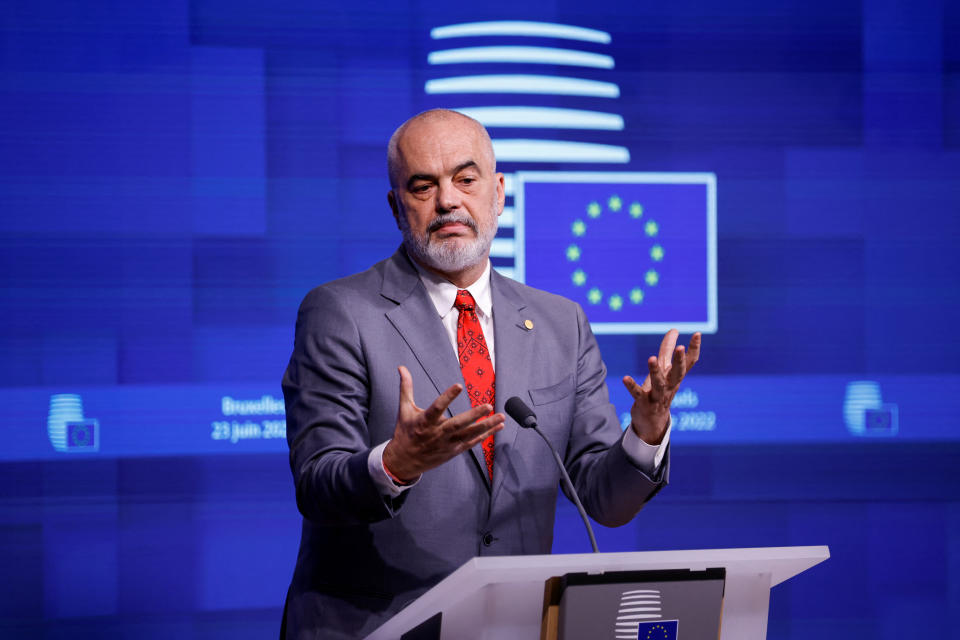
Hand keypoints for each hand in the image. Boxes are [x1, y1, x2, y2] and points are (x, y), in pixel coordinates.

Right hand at [382, 365, 504, 482]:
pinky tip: (498, 427)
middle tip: (488, 405)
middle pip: (458, 424)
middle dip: (474, 415)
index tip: (459, 385)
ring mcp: (447, 444)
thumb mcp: (404, 410)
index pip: (437, 408)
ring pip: (469, 435)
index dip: (447, 397)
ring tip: (501, 417)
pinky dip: (486, 435)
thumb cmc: (405, 433)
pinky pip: (472, 443)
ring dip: (486, 426)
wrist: (404, 462)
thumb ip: (406, 388)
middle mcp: (437, 434)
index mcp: (424, 422)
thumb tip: (402, 367)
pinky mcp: (454, 451)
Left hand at [622, 329, 700, 444]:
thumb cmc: (660, 391)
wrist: (653, 422)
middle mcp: (670, 386)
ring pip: (659, 384)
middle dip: (679, 361)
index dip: (694, 349)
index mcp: (675, 377)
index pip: (689, 363)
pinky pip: (638, 394)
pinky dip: (632, 386)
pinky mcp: (644, 403)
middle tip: (680, 348)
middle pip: (678, 373)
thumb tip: (674, 329)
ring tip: (651, 358)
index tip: (697, 334)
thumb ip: (667, 349)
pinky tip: (625, 378)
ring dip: (655, 371)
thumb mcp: (664, 370)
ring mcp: (658, 396)